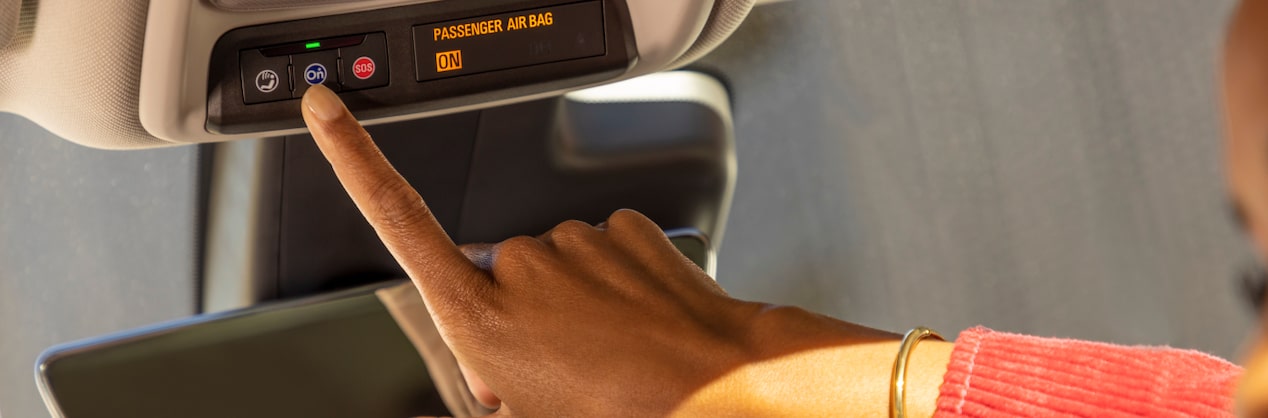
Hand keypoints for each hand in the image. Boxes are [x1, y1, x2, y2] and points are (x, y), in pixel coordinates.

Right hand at [300, 85, 950, 416]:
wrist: (711, 384)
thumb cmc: (618, 408)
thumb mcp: (524, 412)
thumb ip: (490, 375)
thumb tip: (496, 370)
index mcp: (480, 312)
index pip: (397, 219)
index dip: (354, 159)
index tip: (327, 110)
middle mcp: (519, 264)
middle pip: (498, 274)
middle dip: (521, 311)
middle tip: (563, 364)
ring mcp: (574, 241)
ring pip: (557, 264)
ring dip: (575, 300)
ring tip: (610, 350)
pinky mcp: (621, 226)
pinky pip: (603, 249)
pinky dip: (614, 280)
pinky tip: (637, 320)